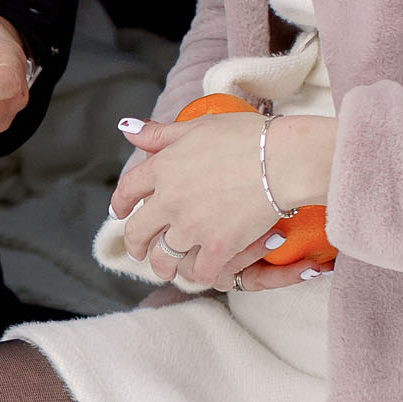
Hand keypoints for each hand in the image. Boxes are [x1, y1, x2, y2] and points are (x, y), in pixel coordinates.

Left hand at [111, 110, 338, 287]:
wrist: (283, 159)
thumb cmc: (247, 137)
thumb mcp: (198, 127)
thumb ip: (160, 134)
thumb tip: (126, 129)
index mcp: (163, 168)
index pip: (127, 190)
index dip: (119, 204)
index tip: (119, 212)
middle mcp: (170, 200)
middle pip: (137, 232)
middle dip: (134, 245)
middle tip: (138, 251)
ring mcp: (192, 226)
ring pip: (163, 259)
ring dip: (162, 266)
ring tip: (166, 268)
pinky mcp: (218, 247)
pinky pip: (199, 272)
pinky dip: (199, 275)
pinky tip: (202, 272)